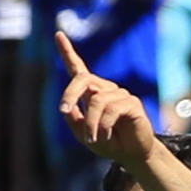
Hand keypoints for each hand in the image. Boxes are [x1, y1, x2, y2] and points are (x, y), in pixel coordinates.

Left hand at [56, 32, 156, 168]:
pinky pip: (112, 109)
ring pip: (97, 100)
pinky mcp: (132, 103)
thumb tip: (67, 107)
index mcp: (92, 93)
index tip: (58, 34)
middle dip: (70, 93)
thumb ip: (74, 120)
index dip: (67, 52)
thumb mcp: (84, 135)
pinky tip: (106, 136)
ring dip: (91, 123)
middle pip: (83, 78)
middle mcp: (105, 89)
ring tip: (94, 139)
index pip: (78, 69)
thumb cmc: (108, 143)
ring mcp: (120, 94)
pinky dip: (104, 126)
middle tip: (63, 111)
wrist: (132, 155)